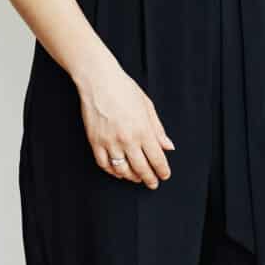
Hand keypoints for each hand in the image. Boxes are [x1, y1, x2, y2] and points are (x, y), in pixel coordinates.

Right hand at [79, 65, 173, 189]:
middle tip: (153, 183)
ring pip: (123, 170)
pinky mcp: (95, 142)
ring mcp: (110, 142)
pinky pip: (105, 164)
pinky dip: (113, 171)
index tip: (164, 175)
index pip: (156, 158)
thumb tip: (168, 146)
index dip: (162, 170)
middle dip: (149, 179)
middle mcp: (127, 139)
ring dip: (132, 177)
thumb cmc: (125, 89)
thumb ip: (158, 129)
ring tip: (137, 178)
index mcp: (143, 130)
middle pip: (141, 168)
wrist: (99, 81)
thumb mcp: (147, 106)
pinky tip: (119, 172)